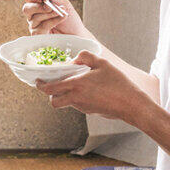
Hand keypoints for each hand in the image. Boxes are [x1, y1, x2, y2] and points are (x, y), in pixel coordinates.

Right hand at [21, 0, 89, 36]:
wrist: (77, 34)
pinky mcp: (38, 35)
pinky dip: (53, 21)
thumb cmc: (70, 20)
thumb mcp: (63, 3)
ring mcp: (35, 26)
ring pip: (35, 18)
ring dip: (50, 14)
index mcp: (38, 5)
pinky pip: (42, 27)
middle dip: (38, 7)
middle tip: (50, 6)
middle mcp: (34, 15)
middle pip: (27, 8)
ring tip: (61, 13)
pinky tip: (61, 20)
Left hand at [34, 51, 153, 124]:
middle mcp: (76, 99)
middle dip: (50, 94)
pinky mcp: (90, 112)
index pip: (50, 89)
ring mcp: (83, 108)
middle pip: (54, 101)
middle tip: (53, 85)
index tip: (38, 81)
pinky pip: (77, 105)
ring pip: (66, 103)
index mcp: (76, 85)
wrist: (132, 104)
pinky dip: (77, 98)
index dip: (41, 85)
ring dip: (65, 96)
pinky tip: (88, 90)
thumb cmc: (118, 83)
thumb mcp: (102, 63)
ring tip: (74, 84)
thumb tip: (75, 60)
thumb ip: (85, 57)